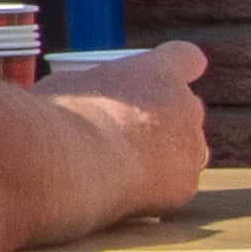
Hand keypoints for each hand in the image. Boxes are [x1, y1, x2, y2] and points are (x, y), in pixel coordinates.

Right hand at [46, 40, 212, 222]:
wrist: (67, 163)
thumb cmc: (58, 118)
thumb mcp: (67, 84)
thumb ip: (91, 88)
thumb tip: (76, 100)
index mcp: (158, 71)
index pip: (187, 58)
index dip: (177, 67)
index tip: (161, 80)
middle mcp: (186, 105)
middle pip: (188, 107)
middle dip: (164, 118)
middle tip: (126, 133)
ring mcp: (191, 147)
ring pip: (187, 150)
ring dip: (164, 156)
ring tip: (123, 169)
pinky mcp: (185, 186)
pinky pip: (175, 187)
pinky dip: (154, 191)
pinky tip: (123, 194)